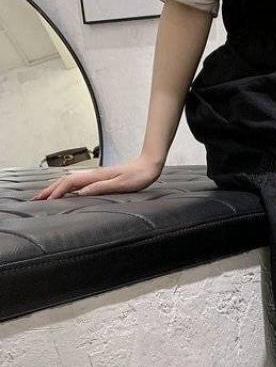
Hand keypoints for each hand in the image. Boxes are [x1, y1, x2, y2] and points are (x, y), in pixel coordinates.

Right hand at [29, 155, 163, 200]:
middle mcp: (92, 174)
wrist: (148, 165)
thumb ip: (102, 187)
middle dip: (49, 190)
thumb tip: (82, 192)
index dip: (57, 192)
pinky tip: (66, 191)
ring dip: (55, 188)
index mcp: (95, 177)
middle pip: (65, 181)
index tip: (46, 201)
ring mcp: (95, 175)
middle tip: (35, 199)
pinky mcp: (100, 177)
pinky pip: (78, 182)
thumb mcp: (121, 184)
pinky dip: (67, 187)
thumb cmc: (138, 176)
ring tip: (44, 196)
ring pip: (70, 181)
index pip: (70, 184)